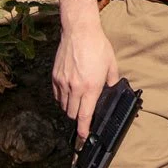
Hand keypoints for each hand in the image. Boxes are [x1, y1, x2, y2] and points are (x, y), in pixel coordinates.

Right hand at [52, 16, 118, 141]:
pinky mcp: (55, 76)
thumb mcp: (112, 64)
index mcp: (91, 87)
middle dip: (78, 118)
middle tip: (84, 114)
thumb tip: (110, 89)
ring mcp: (63, 82)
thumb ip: (112, 80)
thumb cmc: (98, 45)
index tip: (83, 137)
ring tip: (77, 100)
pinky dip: (62, 97)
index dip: (83, 130)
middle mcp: (75, 88)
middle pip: (72, 114)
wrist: (79, 30)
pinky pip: (56, 95)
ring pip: (63, 106)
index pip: (85, 116)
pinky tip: (69, 91)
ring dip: (70, 108)